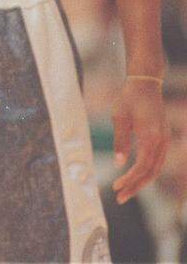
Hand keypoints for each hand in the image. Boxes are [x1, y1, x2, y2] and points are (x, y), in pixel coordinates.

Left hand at [111, 77, 168, 203]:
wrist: (145, 83)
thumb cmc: (128, 98)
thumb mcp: (119, 117)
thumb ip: (120, 141)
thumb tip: (119, 164)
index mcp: (152, 137)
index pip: (142, 167)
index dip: (130, 179)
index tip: (115, 187)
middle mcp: (162, 142)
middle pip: (151, 172)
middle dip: (136, 186)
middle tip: (120, 197)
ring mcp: (165, 141)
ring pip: (156, 168)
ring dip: (141, 181)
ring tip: (125, 190)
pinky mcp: (163, 139)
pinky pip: (157, 161)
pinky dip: (147, 171)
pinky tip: (134, 176)